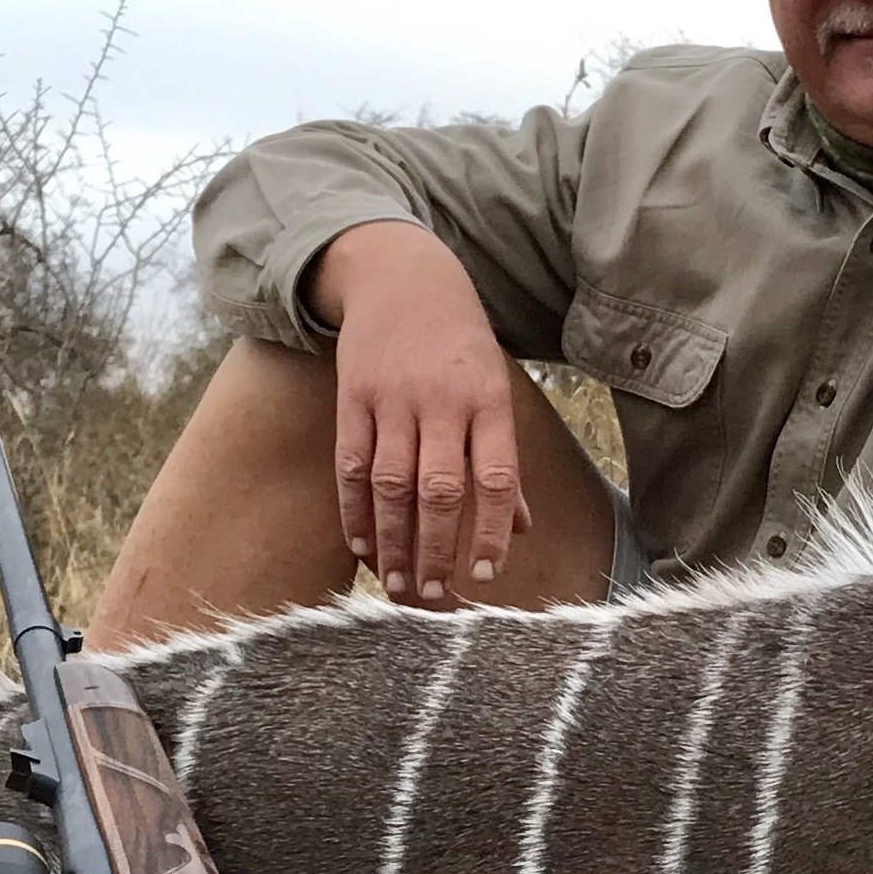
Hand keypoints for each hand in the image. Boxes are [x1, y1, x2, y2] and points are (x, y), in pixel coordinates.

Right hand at [312, 222, 533, 605]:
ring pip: (392, 484)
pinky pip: (352, 464)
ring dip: (393, 542)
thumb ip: (502, 458)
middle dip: (437, 549)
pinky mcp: (353, 397)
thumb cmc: (458, 345)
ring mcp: (393, 399)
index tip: (487, 575)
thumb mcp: (493, 389)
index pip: (496, 477)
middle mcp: (442, 402)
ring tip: (396, 586)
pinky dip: (355, 509)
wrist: (403, 277)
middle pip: (439, 489)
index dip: (492, 530)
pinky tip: (361, 545)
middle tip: (434, 596)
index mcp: (488, 402)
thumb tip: (520, 528)